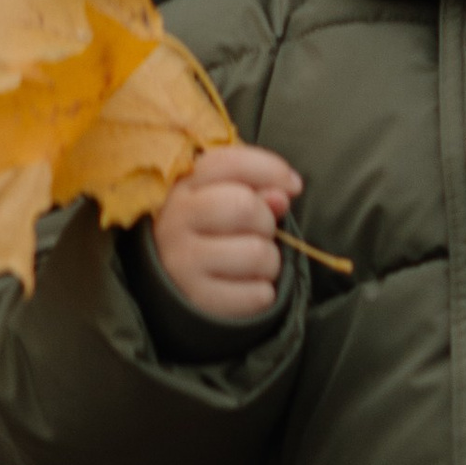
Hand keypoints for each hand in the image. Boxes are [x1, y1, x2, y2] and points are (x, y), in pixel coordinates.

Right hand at [150, 141, 302, 319]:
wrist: (172, 289)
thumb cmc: (208, 235)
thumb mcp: (222, 201)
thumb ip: (255, 189)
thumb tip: (283, 195)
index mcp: (182, 187)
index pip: (229, 163)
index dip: (271, 169)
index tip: (293, 185)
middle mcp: (174, 222)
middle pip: (244, 207)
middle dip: (267, 221)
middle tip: (260, 234)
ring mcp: (182, 263)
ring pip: (257, 254)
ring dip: (269, 262)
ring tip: (253, 264)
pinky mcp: (197, 301)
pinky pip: (256, 294)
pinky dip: (262, 293)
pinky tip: (245, 288)